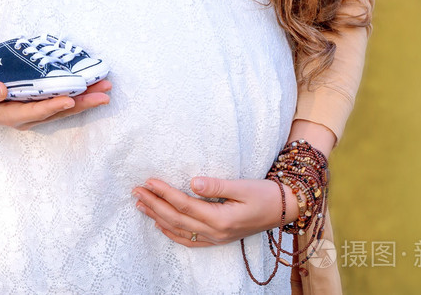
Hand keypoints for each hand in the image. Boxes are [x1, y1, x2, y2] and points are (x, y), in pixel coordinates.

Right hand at [0, 77, 110, 129]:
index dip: (54, 107)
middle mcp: (28, 118)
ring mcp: (35, 114)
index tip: (71, 101)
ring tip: (106, 89)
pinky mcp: (39, 106)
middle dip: (83, 103)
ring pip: (65, 108)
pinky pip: (62, 102)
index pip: (37, 112)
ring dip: (86, 99)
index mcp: (12, 116)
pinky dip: (78, 95)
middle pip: (59, 112)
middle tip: (104, 94)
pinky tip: (92, 88)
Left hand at [131, 177, 298, 246]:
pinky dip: (170, 232)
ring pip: (178, 230)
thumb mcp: (243, 186)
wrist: (284, 209)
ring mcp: (215, 238)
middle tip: (136, 191)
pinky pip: (188, 240)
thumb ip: (217, 185)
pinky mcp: (217, 239)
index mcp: (221, 218)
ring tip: (140, 205)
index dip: (164, 193)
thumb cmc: (265, 194)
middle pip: (176, 218)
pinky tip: (159, 224)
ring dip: (157, 217)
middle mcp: (215, 232)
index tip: (148, 181)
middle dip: (154, 204)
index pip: (184, 204)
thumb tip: (192, 182)